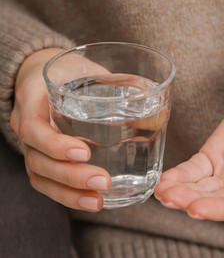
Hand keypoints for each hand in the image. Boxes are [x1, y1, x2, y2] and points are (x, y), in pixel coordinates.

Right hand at [10, 48, 110, 211]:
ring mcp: (32, 146)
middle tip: (103, 181)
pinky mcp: (44, 158)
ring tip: (98, 202)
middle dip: (71, 176)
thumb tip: (149, 90)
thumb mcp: (87, 68)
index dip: (56, 144)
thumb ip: (115, 80)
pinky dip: (69, 195)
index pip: (34, 128)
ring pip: (42, 178)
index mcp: (33, 99)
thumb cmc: (70, 72)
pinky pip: (49, 182)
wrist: (49, 77)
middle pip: (38, 161)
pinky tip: (92, 200)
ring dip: (70, 194)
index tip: (85, 152)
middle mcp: (28, 126)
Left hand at [155, 74, 223, 220]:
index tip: (196, 208)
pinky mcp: (216, 153)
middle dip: (193, 200)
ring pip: (203, 187)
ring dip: (182, 190)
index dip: (219, 210)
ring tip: (162, 191)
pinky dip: (181, 175)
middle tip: (171, 198)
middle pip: (217, 200)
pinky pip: (196, 168)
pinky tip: (165, 180)